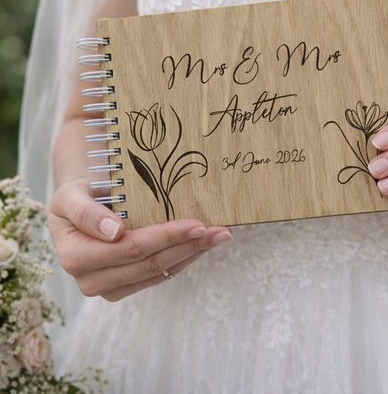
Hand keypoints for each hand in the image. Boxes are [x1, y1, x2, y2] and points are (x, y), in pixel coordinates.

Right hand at [48, 180, 232, 300]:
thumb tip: (114, 232)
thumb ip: (85, 212)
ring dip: (193, 254)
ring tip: (220, 236)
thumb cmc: (77, 197)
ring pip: (158, 273)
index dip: (167, 236)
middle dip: (189, 245)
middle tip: (221, 230)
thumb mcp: (70, 195)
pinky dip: (184, 259)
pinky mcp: (124, 288)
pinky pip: (159, 276)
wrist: (79, 209)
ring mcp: (108, 288)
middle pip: (150, 263)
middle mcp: (90, 280)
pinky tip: (203, 245)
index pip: (131, 248)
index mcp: (76, 256)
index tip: (198, 224)